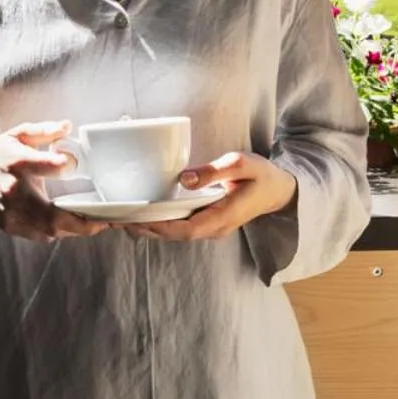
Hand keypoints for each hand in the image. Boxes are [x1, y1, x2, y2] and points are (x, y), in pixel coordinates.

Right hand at [0, 121, 107, 242]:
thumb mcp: (18, 134)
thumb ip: (44, 130)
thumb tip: (68, 126)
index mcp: (17, 162)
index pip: (41, 165)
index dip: (60, 165)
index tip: (74, 165)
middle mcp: (13, 190)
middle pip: (48, 215)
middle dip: (79, 222)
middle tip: (104, 221)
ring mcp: (10, 212)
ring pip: (47, 231)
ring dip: (72, 230)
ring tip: (93, 223)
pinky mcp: (9, 225)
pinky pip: (39, 235)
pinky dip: (57, 231)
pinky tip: (70, 224)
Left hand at [124, 150, 296, 242]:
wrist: (279, 190)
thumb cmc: (261, 174)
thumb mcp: (240, 163)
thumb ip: (212, 171)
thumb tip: (183, 179)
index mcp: (223, 217)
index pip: (185, 229)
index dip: (159, 227)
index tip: (136, 219)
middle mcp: (215, 228)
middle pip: (175, 235)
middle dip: (146, 229)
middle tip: (117, 218)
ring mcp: (212, 227)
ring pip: (176, 233)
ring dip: (150, 227)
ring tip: (122, 217)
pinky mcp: (208, 221)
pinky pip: (181, 226)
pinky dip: (161, 222)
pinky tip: (144, 213)